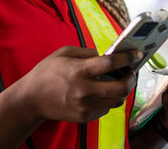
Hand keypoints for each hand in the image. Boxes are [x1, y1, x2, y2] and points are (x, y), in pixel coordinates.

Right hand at [14, 46, 140, 123]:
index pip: (111, 63)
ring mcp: (85, 106)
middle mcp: (84, 90)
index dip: (128, 57)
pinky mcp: (84, 116)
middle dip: (131, 78)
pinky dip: (108, 99)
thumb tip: (105, 55)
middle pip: (121, 88)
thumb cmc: (46, 73)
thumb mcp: (63, 53)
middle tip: (131, 72)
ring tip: (120, 81)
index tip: (138, 54)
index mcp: (79, 71)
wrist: (30, 100)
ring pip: (117, 100)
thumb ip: (86, 52)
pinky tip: (103, 91)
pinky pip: (106, 108)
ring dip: (122, 90)